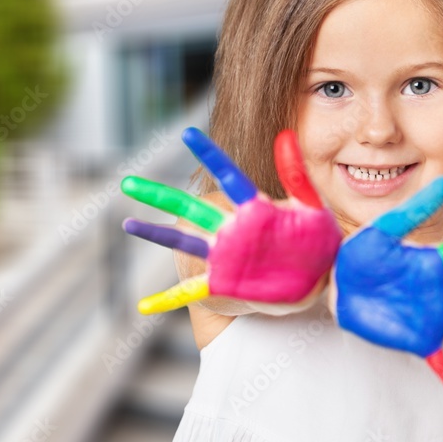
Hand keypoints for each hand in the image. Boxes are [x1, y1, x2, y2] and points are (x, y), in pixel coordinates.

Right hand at [122, 127, 340, 314]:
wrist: (310, 287)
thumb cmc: (313, 246)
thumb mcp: (313, 210)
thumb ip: (298, 176)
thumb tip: (284, 135)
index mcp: (253, 210)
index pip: (228, 176)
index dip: (209, 156)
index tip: (188, 134)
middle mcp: (229, 230)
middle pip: (189, 208)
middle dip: (159, 195)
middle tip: (129, 183)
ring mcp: (221, 257)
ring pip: (181, 241)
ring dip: (154, 233)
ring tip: (128, 224)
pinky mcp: (220, 284)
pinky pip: (188, 292)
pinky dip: (166, 300)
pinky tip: (144, 307)